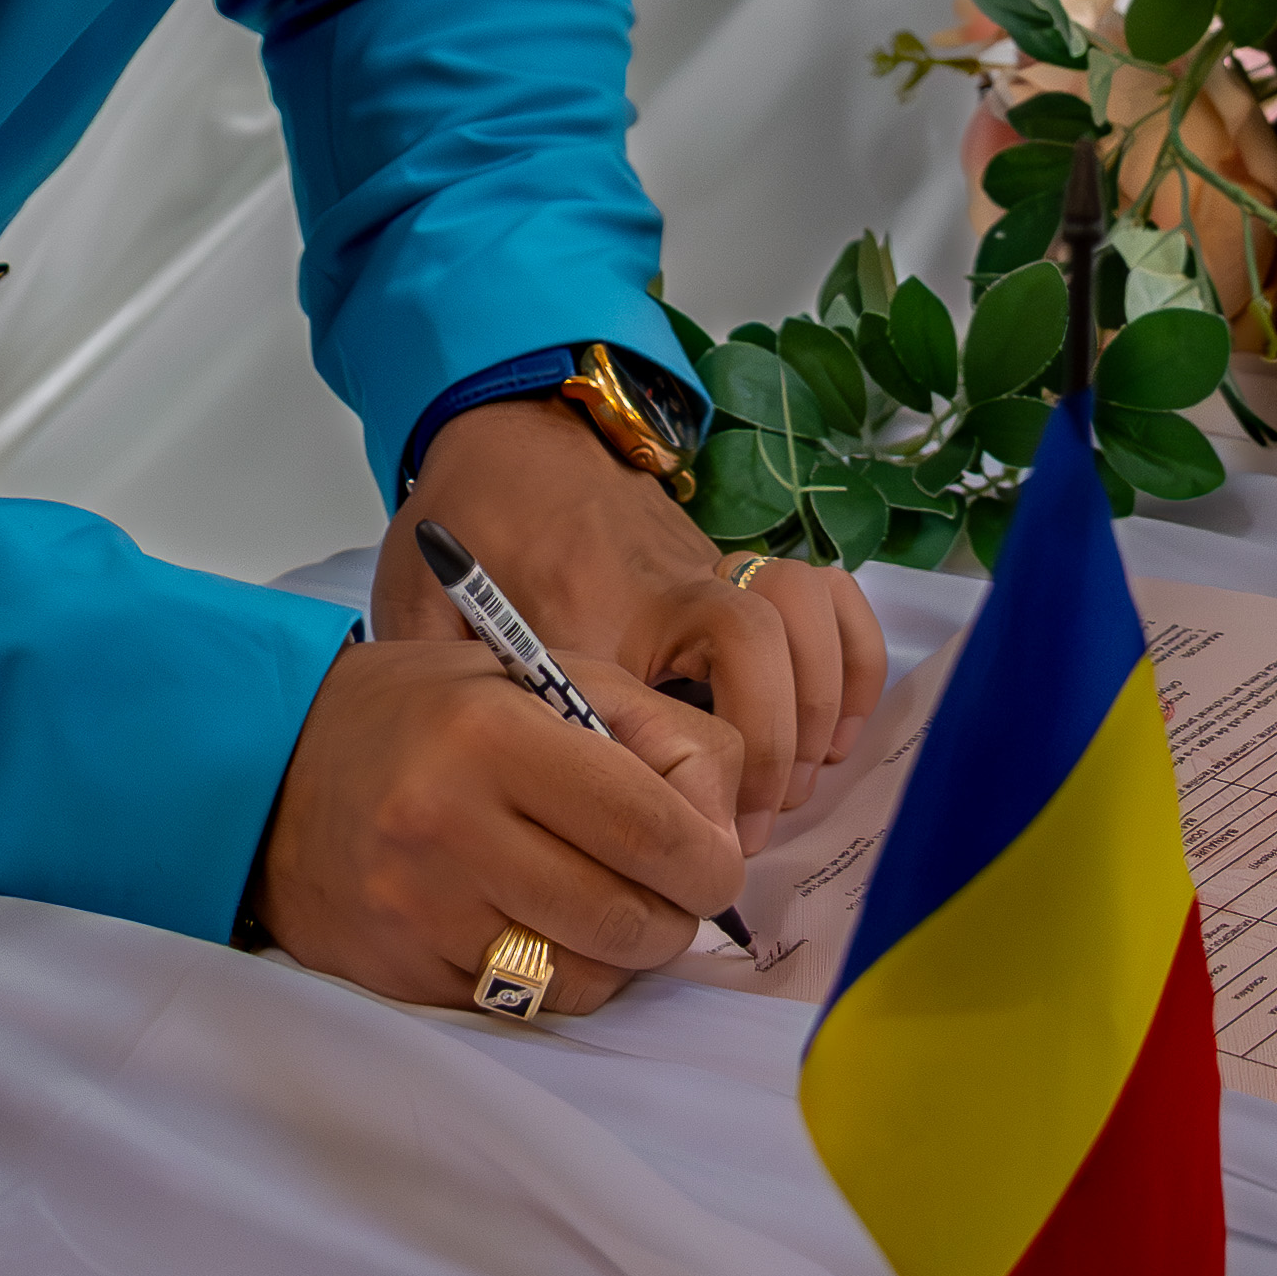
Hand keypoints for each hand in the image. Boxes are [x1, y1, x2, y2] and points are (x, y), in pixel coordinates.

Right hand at [251, 632, 745, 1010]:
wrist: (269, 768)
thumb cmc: (427, 715)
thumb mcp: (539, 674)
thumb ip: (654, 731)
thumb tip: (727, 828)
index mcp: (492, 736)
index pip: (649, 827)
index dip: (711, 858)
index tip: (714, 859)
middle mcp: (449, 827)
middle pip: (627, 918)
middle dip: (675, 914)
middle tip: (668, 889)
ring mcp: (419, 911)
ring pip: (584, 977)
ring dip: (620, 955)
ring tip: (602, 904)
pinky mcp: (401, 973)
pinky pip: (525, 1005)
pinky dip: (557, 977)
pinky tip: (539, 928)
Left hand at [373, 394, 884, 838]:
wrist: (513, 425)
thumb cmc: (471, 519)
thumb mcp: (422, 603)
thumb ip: (437, 688)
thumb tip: (461, 791)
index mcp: (586, 608)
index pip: (648, 706)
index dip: (675, 790)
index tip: (673, 850)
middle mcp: (664, 586)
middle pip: (753, 644)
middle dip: (767, 747)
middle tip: (743, 829)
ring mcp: (713, 570)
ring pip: (802, 614)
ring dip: (815, 708)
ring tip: (790, 789)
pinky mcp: (740, 567)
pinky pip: (830, 597)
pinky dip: (854, 662)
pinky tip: (836, 732)